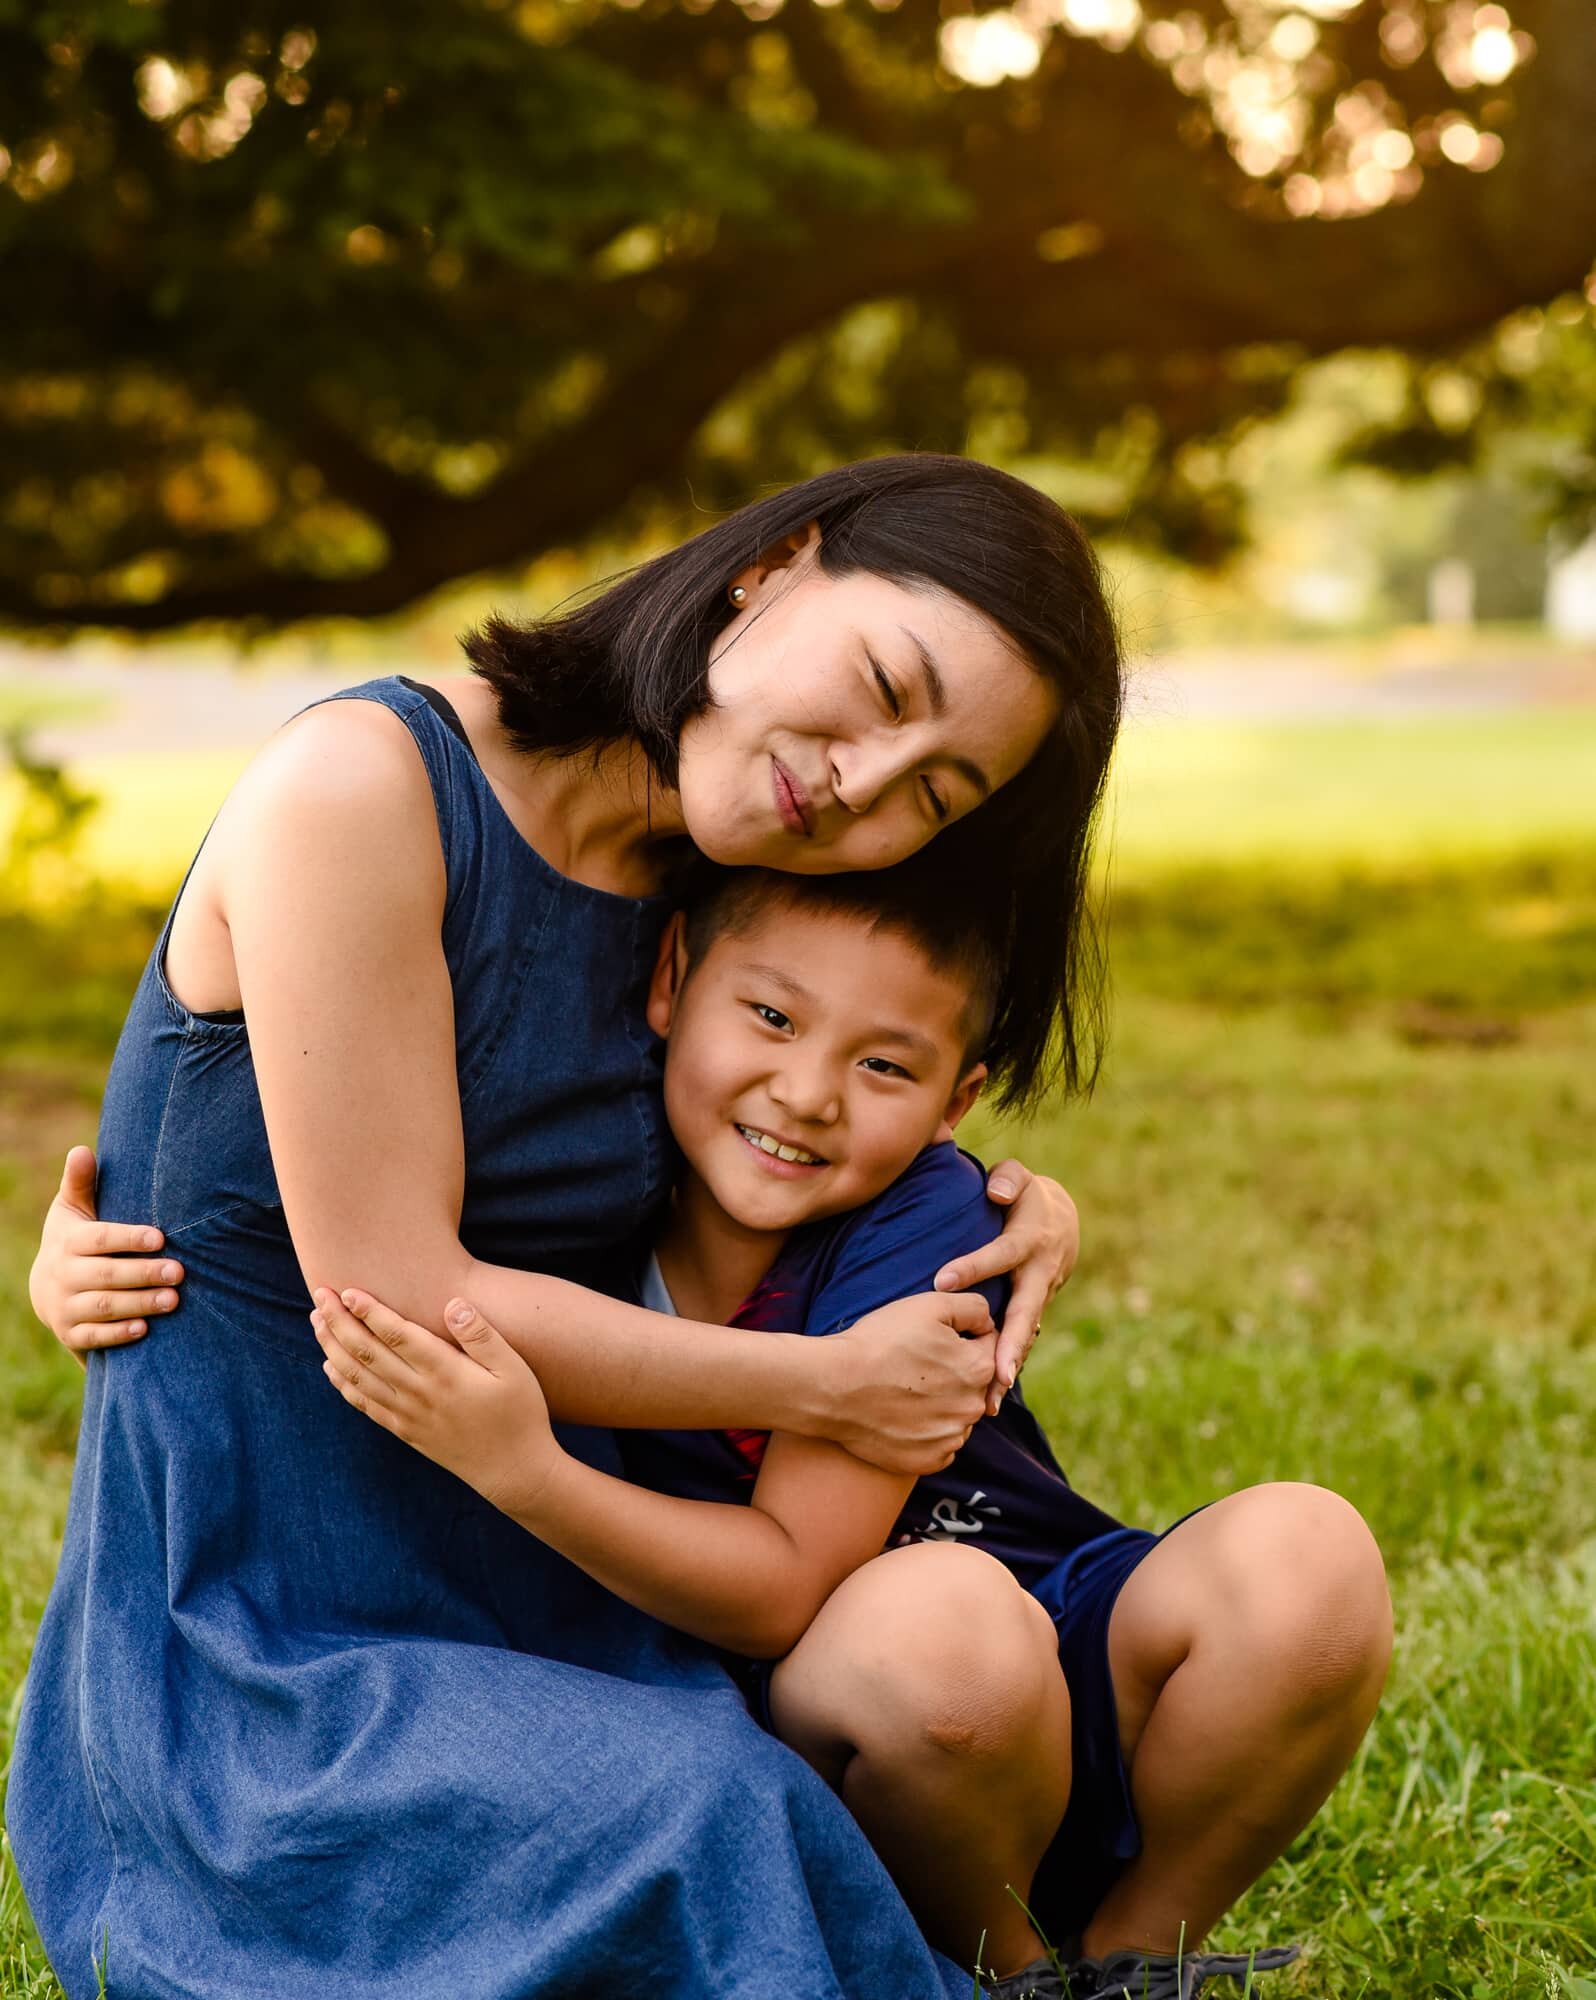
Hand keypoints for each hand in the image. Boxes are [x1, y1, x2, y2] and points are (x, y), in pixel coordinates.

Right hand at [28, 1147, 183, 1355]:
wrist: (48, 1289)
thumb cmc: (75, 1239)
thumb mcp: (73, 1210)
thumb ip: (80, 1183)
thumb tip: (81, 1150)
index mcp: (68, 1241)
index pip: (99, 1239)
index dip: (129, 1238)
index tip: (161, 1238)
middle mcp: (62, 1275)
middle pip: (105, 1275)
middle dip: (143, 1274)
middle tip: (180, 1271)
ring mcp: (64, 1306)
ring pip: (103, 1307)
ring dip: (139, 1304)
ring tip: (174, 1300)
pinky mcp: (70, 1333)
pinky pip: (94, 1338)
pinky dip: (118, 1334)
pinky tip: (145, 1329)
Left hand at [311, 1287, 562, 1517]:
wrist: (513, 1471)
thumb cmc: (520, 1413)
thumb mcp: (514, 1369)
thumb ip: (482, 1335)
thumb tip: (453, 1303)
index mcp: (445, 1373)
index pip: (397, 1334)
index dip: (369, 1311)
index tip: (347, 1290)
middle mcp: (419, 1393)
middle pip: (367, 1352)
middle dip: (339, 1321)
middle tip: (320, 1295)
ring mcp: (408, 1415)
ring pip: (358, 1376)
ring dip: (333, 1347)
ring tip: (317, 1322)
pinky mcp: (404, 1431)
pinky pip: (364, 1405)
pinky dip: (343, 1384)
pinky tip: (330, 1366)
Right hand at [824, 1290, 996, 1476]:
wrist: (834, 1386)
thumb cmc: (880, 1341)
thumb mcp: (930, 1305)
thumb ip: (973, 1308)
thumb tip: (988, 1323)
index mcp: (980, 1369)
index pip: (987, 1348)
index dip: (961, 1338)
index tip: (930, 1340)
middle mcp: (973, 1408)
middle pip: (974, 1385)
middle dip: (954, 1373)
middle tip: (915, 1364)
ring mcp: (950, 1439)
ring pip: (957, 1416)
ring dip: (942, 1405)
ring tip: (905, 1390)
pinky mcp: (928, 1461)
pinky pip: (939, 1445)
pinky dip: (926, 1433)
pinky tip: (902, 1416)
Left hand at [934, 1161, 1079, 1411]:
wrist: (1061, 1222)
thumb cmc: (1025, 1196)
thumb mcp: (1019, 1177)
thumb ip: (1007, 1179)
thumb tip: (995, 1192)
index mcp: (1029, 1240)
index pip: (999, 1254)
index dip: (972, 1267)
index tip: (941, 1281)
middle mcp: (1038, 1273)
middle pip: (1025, 1311)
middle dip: (1011, 1344)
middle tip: (998, 1373)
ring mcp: (1039, 1296)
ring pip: (1025, 1336)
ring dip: (1009, 1368)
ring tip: (990, 1401)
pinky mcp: (1033, 1312)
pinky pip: (1021, 1342)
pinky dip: (1008, 1369)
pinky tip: (990, 1399)